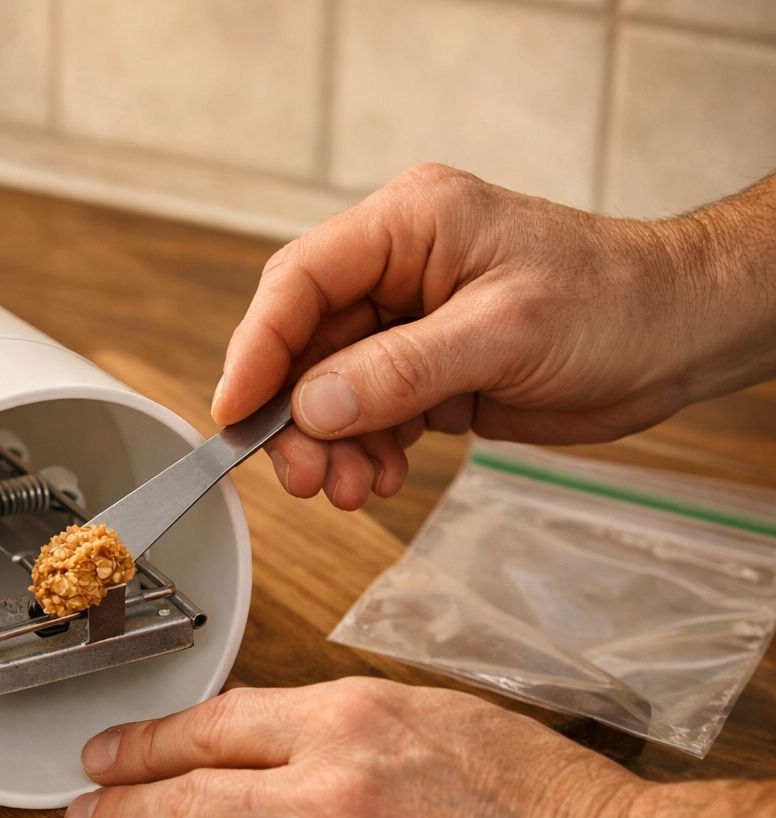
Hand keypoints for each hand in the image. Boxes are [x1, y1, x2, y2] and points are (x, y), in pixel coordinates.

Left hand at [64, 679, 647, 817]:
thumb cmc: (539, 802)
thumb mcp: (427, 716)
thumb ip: (326, 724)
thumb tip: (241, 744)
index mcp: (346, 725)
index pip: (202, 728)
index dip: (136, 746)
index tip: (105, 757)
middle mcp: (325, 804)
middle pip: (174, 807)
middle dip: (112, 815)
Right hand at [215, 164, 775, 510]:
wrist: (684, 335)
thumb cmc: (617, 303)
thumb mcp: (506, 334)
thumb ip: (402, 370)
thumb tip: (314, 407)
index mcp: (407, 225)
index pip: (300, 282)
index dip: (257, 349)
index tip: (238, 414)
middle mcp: (397, 267)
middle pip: (304, 343)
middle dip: (297, 417)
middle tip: (305, 477)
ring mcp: (408, 320)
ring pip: (330, 387)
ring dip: (330, 445)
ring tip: (350, 490)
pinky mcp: (426, 367)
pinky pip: (367, 412)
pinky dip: (364, 451)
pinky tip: (380, 478)